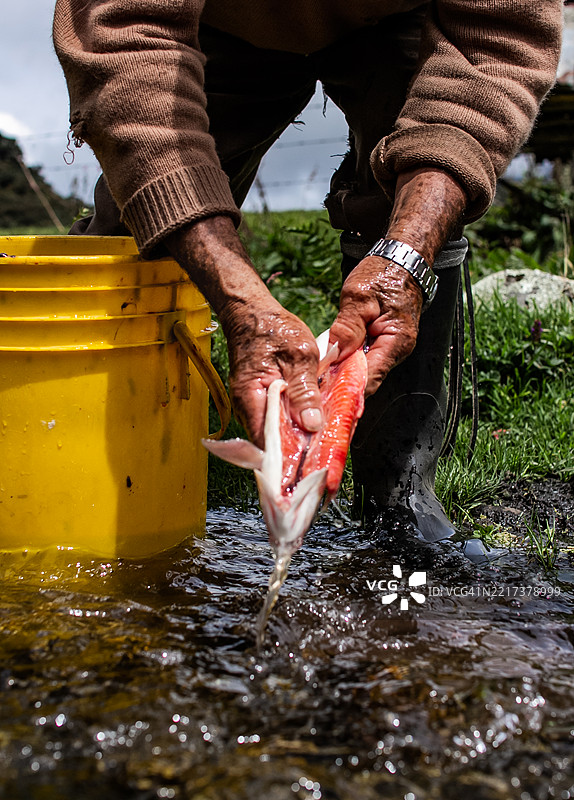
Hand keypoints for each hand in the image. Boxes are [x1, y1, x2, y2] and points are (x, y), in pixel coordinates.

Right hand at [165, 216, 321, 447]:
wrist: (252, 313)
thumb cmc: (273, 329)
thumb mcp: (298, 355)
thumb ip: (305, 390)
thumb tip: (312, 424)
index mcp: (250, 398)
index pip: (266, 441)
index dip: (289, 456)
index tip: (312, 464)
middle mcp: (246, 408)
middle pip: (271, 443)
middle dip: (298, 452)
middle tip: (324, 458)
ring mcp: (252, 407)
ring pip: (275, 433)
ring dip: (298, 439)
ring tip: (323, 445)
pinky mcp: (260, 402)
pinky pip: (277, 421)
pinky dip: (294, 425)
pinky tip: (314, 425)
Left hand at [330, 256, 421, 395]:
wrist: (402, 259)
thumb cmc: (384, 273)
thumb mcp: (360, 296)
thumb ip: (347, 327)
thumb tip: (335, 355)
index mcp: (396, 342)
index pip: (370, 378)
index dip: (345, 389)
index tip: (322, 394)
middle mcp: (396, 351)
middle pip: (366, 379)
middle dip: (340, 384)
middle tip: (314, 389)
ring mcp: (390, 348)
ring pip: (363, 370)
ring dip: (342, 373)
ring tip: (318, 378)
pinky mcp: (382, 342)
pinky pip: (363, 359)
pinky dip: (347, 361)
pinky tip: (329, 362)